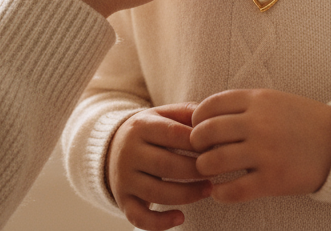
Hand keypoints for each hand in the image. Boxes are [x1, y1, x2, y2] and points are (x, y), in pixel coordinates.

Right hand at [107, 103, 210, 229]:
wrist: (113, 147)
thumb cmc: (152, 130)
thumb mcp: (164, 114)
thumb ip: (188, 112)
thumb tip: (215, 118)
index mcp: (141, 126)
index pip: (173, 133)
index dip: (198, 143)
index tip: (217, 148)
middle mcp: (129, 152)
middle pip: (165, 165)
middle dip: (196, 171)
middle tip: (216, 173)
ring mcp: (124, 178)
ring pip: (156, 193)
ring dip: (187, 195)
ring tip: (208, 190)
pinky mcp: (123, 200)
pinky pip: (139, 217)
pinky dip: (160, 223)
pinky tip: (180, 217)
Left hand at [189, 89, 330, 202]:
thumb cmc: (302, 122)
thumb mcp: (274, 101)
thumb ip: (243, 106)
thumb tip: (205, 116)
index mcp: (257, 100)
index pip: (210, 106)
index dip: (197, 119)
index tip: (198, 129)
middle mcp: (258, 123)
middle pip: (206, 132)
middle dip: (196, 144)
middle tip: (200, 152)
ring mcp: (265, 152)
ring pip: (214, 162)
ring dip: (204, 169)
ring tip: (209, 172)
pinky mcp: (273, 180)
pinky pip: (233, 191)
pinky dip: (220, 194)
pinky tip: (221, 191)